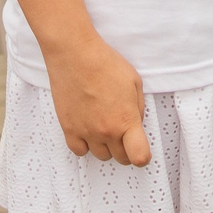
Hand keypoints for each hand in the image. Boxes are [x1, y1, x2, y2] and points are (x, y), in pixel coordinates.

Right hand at [44, 33, 149, 165]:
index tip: (141, 148)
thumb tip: (136, 123)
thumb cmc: (105, 63)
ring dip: (106, 146)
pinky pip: (79, 151)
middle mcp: (106, 131)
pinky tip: (88, 130)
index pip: (139, 157)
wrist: (74, 54)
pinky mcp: (69, 128)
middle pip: (121, 158)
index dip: (143, 156)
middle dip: (126, 149)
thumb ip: (138, 108)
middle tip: (123, 133)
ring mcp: (86, 132)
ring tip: (104, 126)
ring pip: (101, 156)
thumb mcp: (134, 82)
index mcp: (126, 120)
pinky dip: (85, 145)